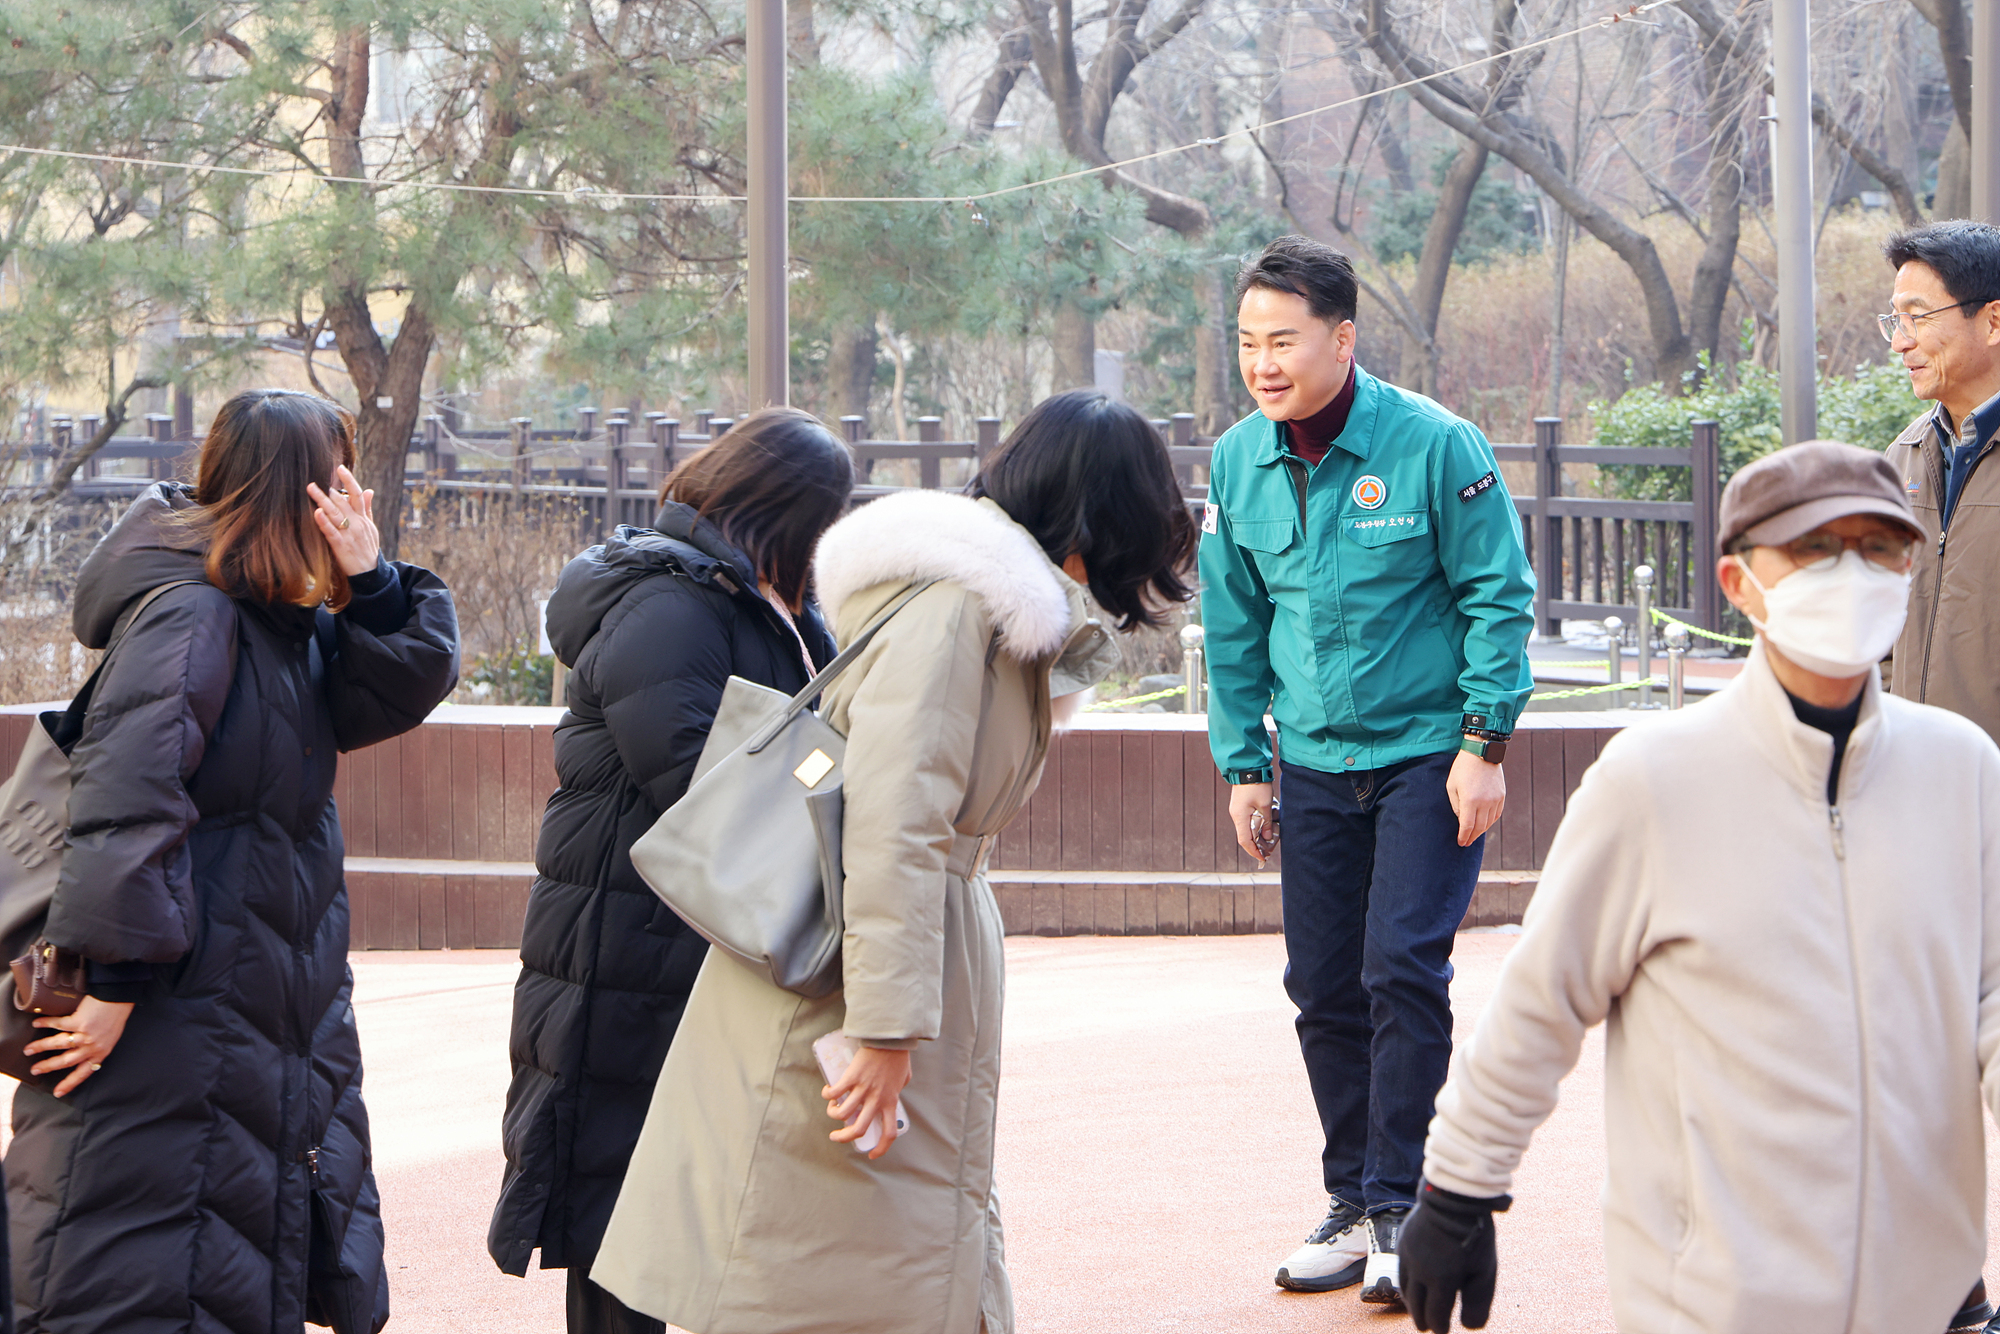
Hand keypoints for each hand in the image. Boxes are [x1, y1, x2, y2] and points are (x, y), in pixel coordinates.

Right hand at [26, 996, 133, 1096]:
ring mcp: (85, 1035)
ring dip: (41, 1047)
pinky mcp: (79, 1021)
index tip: (58, 1092)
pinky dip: (46, 1023)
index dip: (70, 1083)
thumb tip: (80, 1050)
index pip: (84, 1072)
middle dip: (48, 1066)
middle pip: (66, 1061)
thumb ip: (95, 1046)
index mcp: (101, 1053)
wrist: (120, 997)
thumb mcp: (109, 1037)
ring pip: (58, 1044)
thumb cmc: (116, 1015)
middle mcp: (93, 1047)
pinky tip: (36, 1023)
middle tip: (34, 1070)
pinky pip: (58, 1024)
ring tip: (28, 1049)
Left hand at [307, 464, 380, 577]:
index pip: (357, 494)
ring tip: (311, 488)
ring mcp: (349, 534)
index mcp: (363, 518)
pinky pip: (331, 532)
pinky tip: (316, 512)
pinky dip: (324, 522)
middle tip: (315, 477)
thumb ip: (367, 509)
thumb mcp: (371, 527)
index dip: (349, 480)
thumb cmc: (368, 549)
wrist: (370, 573)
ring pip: (335, 513)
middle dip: (329, 489)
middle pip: (343, 502)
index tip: (340, 468)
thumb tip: (369, 490)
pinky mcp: (341, 546)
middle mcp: (357, 523)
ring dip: (322, 500)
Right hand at [824, 1044, 911, 1159]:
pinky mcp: (851, 1077)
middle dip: (843, 1138)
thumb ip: (897, 1089)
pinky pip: (834, 1093)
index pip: (889, 1133)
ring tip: (832, 1109)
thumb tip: (894, 1091)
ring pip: (842, 1113)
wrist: (889, 1039)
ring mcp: (863, 1089)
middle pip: (858, 1129)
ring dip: (833, 1115)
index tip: (872, 1155)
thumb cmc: (897, 1057)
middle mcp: (876, 1100)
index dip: (880, 1148)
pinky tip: (827, 1092)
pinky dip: (827, 1096)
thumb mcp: (903, 1079)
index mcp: (891, 1102)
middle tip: (836, 1136)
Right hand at [1229, 782, 1276, 864]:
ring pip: (1246, 828)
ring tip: (1269, 838)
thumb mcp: (1266, 805)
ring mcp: (1237, 810)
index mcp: (1240, 817)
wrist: (1248, 768)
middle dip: (1256, 845)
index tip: (1262, 858)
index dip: (1253, 851)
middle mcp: (1236, 816)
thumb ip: (1266, 823)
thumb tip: (1266, 838)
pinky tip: (1265, 826)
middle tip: (1268, 851)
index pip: (1245, 841)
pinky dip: (1256, 826)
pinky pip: (1247, 821)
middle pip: (1245, 836)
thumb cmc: (1257, 785)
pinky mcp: (1240, 806)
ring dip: (1257, 835)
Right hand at [1400, 1181, 1508, 1331]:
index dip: (1440, 1328)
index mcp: (1440, 1280)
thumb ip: (1478, 1303)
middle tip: (1426, 1328)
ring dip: (1410, 1302)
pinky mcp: (1402, 1241)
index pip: (1435, 1315)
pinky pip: (1400, 1269)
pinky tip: (1412, 1283)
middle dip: (1421, 1319)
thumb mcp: (1484, 1272)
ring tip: (1416, 1310)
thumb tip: (1469, 1327)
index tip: (1443, 1332)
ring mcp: (1407, 1254)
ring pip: (1404, 1287)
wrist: (1454, 1196)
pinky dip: (1406, 1282)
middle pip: (1415, 1304)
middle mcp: (1419, 1270)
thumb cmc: (1475, 1235)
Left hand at [1445, 748, 1504, 847]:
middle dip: (1472, 837)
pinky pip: (1496, 814)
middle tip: (1466, 842)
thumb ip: (1456, 805)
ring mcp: (1495, 799)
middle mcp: (1484, 802)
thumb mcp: (1451, 786)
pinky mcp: (1501, 795)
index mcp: (1470, 801)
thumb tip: (1461, 819)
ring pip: (1489, 822)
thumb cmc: (1462, 768)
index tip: (1460, 843)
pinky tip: (1484, 824)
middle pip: (1479, 827)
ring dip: (1481, 831)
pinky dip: (1490, 822)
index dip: (1463, 836)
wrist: (1481, 752)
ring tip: (1474, 835)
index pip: (1467, 826)